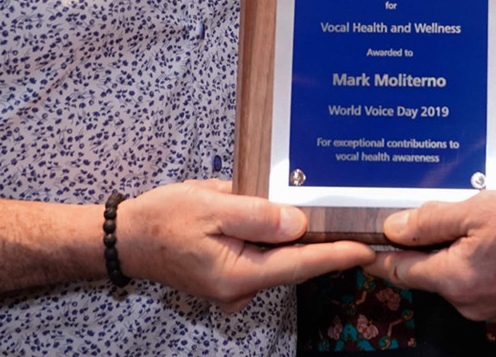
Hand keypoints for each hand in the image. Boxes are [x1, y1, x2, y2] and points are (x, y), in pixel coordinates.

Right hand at [116, 180, 371, 311]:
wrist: (127, 237)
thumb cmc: (165, 218)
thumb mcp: (211, 206)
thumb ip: (256, 216)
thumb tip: (299, 223)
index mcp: (238, 274)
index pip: (299, 264)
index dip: (336, 255)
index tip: (368, 249)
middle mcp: (240, 288)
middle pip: (294, 264)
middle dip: (326, 245)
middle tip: (361, 225)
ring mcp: (235, 286)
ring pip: (279, 259)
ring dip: (302, 240)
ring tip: (333, 216)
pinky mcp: (230, 275)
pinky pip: (263, 257)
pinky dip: (279, 240)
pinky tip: (292, 220)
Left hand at [366, 189, 495, 320]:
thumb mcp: (480, 209)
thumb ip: (431, 220)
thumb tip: (394, 228)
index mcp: (457, 280)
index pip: (400, 270)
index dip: (382, 251)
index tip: (368, 241)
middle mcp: (469, 303)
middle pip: (427, 272)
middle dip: (428, 242)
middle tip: (445, 211)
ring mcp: (489, 308)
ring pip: (453, 274)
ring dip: (456, 247)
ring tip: (483, 219)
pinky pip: (477, 278)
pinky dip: (477, 257)